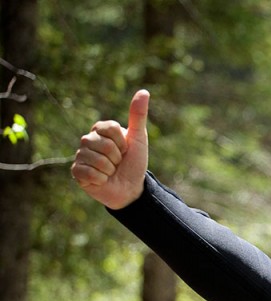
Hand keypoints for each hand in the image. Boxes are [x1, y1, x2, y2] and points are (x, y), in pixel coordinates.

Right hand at [71, 89, 149, 208]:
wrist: (131, 188)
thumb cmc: (134, 163)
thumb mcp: (139, 139)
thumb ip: (138, 116)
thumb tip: (144, 91)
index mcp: (101, 130)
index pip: (110, 128)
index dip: (123, 143)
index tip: (126, 149)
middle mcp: (88, 140)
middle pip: (102, 144)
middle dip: (116, 157)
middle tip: (118, 163)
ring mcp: (80, 156)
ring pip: (95, 159)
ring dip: (109, 169)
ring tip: (111, 171)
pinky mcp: (77, 172)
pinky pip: (87, 172)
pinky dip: (100, 179)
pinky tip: (102, 180)